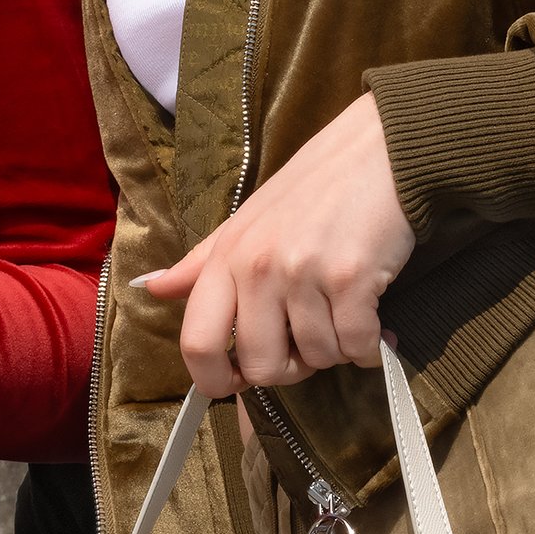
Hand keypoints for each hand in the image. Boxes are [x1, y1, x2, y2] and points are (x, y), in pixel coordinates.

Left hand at [140, 93, 411, 401]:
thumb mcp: (247, 221)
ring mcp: (303, 274)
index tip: (236, 384)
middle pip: (261, 366)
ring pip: (317, 358)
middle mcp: (257, 268)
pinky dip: (370, 344)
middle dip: (291, 369)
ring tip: (345, 314)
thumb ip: (200, 263)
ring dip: (337, 349)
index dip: (213, 381)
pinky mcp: (350, 279)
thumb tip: (153, 289)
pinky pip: (357, 346)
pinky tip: (375, 321)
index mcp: (226, 257)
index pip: (196, 342)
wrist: (381, 150)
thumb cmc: (315, 188)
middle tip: (310, 343)